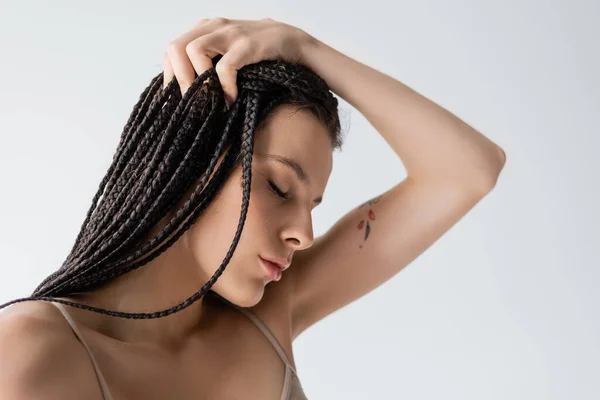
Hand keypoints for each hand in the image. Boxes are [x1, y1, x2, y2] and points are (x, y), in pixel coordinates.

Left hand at [162, 17, 308, 105]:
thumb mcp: (227, 53)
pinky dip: (224, 86)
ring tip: (211, 100)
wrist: (293, 42)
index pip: (172, 49)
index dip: (170, 75)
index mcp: (205, 29)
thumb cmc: (257, 54)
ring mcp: (230, 33)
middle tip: (192, 102)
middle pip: (176, 47)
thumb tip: (188, 95)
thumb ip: (209, 64)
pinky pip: (225, 66)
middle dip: (179, 78)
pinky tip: (231, 98)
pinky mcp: (247, 45)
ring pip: (194, 50)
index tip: (178, 99)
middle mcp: (213, 27)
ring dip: (199, 80)